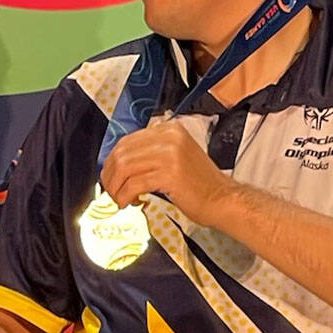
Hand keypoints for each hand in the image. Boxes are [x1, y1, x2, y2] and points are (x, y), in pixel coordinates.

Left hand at [100, 118, 232, 225]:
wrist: (223, 199)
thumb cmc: (198, 184)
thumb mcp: (174, 157)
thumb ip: (150, 154)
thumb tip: (118, 165)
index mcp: (168, 130)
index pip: (127, 141)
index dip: (111, 161)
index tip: (108, 177)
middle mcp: (169, 137)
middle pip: (122, 153)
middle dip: (110, 175)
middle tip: (109, 191)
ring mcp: (170, 154)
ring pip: (125, 168)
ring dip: (116, 188)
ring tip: (118, 200)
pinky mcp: (170, 174)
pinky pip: (134, 184)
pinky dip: (125, 196)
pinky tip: (129, 203)